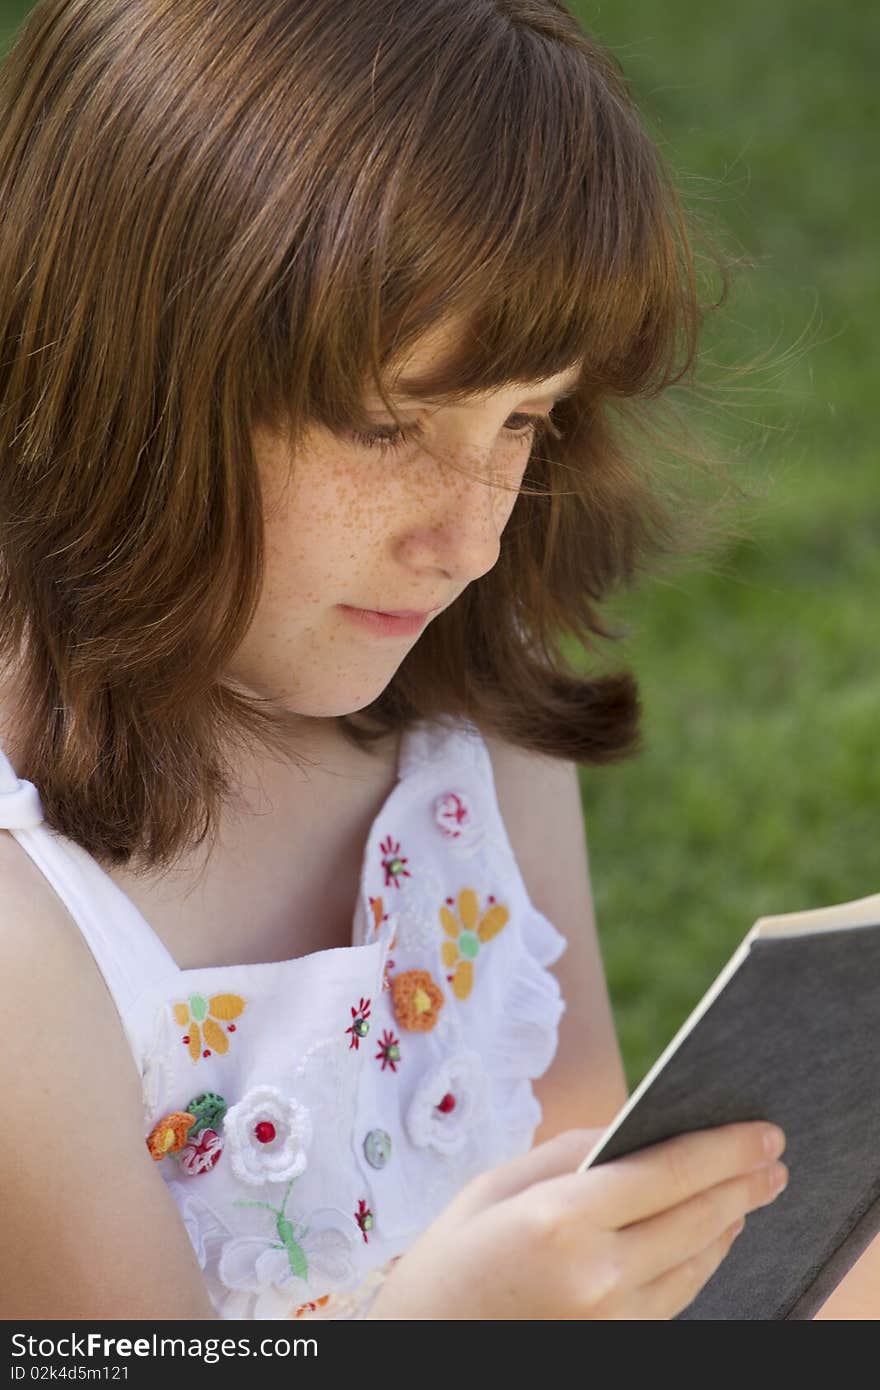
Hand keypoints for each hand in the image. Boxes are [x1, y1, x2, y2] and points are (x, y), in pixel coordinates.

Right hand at [367, 1121, 786, 1318]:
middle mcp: (596, 1274)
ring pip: (694, 1262)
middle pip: (694, 1219)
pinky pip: (675, 1297)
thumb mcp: (493, 1187)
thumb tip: (629, 1130)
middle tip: (773, 1158)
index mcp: (559, 1220)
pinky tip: (710, 1235)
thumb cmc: (449, 1262)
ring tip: (749, 1191)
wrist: (424, 1350)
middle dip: (741, 1183)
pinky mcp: (616, 1346)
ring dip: (728, 1222)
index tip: (761, 1131)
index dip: (722, 1149)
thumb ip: (566, 1153)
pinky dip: (701, 1260)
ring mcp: (610, 1320)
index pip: (665, 1173)